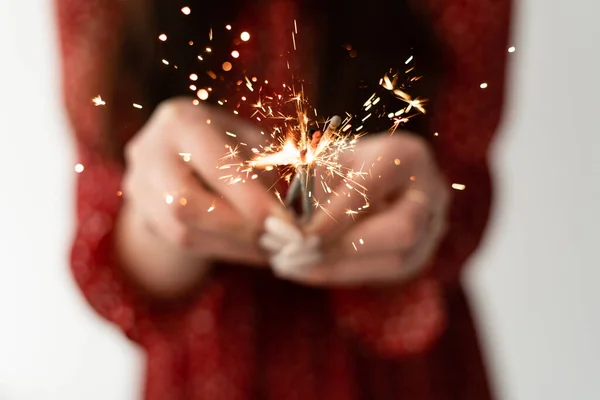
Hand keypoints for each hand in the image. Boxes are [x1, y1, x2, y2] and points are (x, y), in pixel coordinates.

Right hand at [118, 98, 279, 294]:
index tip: (289, 224)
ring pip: (182, 231)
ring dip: (233, 245)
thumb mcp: (249, 140)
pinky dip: (224, 250)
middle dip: (239, 227)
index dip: (252, 200)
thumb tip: (298, 203)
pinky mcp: (142, 214)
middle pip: (187, 203)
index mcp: (180, 121)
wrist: (178, 155)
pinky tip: (252, 250)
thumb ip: (270, 162)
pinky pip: (183, 243)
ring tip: (271, 248)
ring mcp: (137, 185)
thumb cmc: (227, 142)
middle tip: (281, 241)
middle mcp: (149, 152)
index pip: (215, 166)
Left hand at [261, 133, 449, 286]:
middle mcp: (430, 190)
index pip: (371, 190)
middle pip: (403, 230)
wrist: (374, 173)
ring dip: (339, 268)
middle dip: (345, 248)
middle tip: (294, 257)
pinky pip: (388, 272)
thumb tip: (293, 231)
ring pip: (397, 259)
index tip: (297, 238)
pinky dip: (345, 274)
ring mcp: (434, 225)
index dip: (333, 218)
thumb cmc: (341, 163)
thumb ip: (312, 188)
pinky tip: (310, 271)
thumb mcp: (324, 161)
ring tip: (290, 266)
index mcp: (405, 155)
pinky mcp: (422, 252)